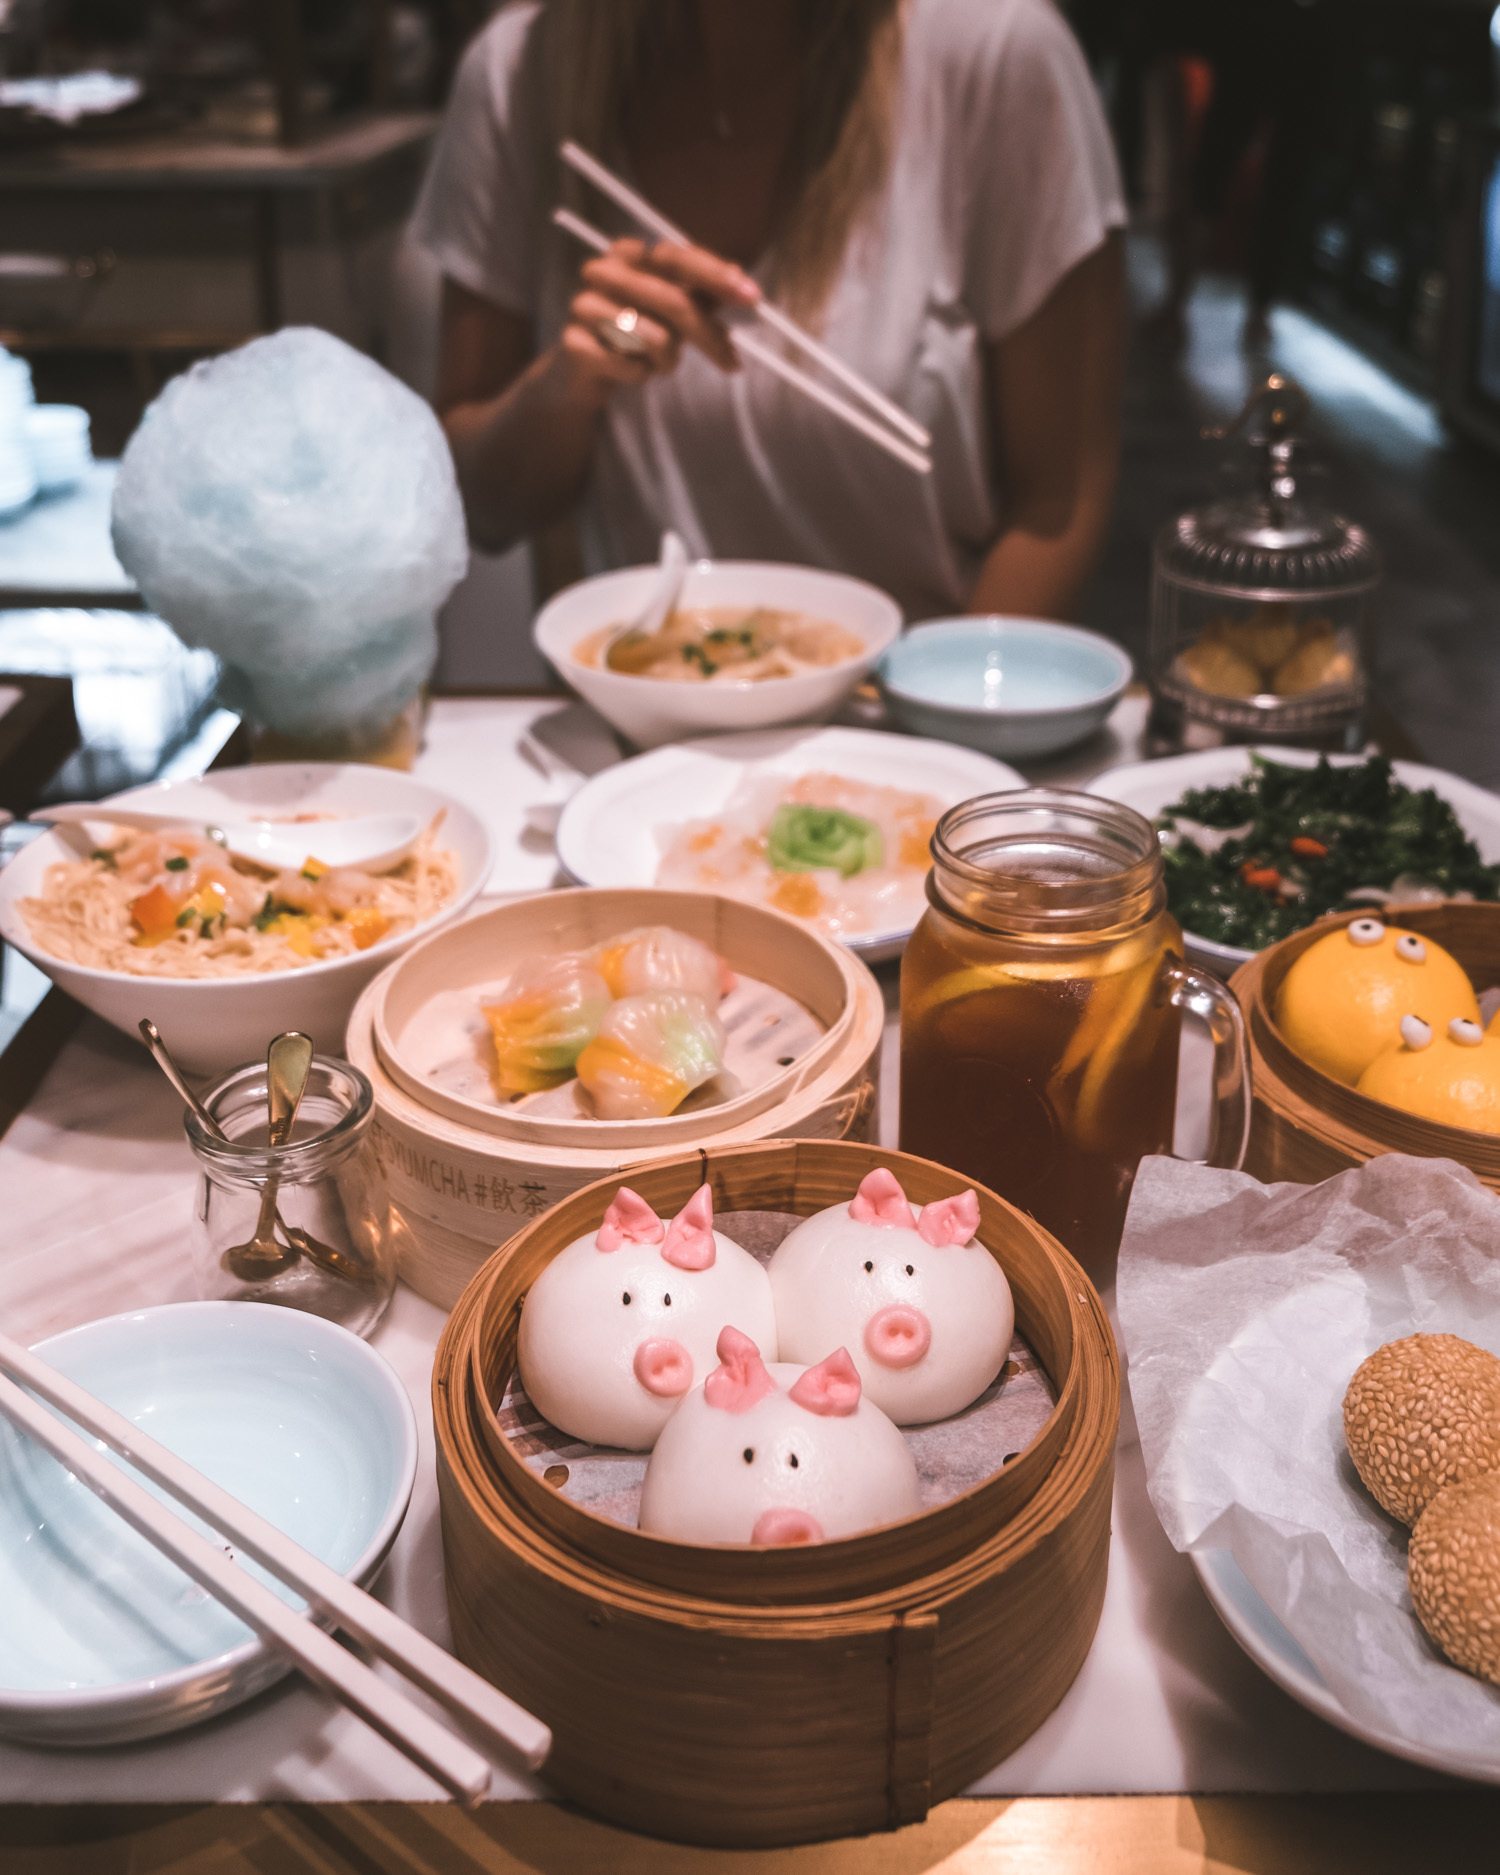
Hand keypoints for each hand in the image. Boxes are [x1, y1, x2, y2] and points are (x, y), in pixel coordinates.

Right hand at [559, 236, 760, 399]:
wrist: (585, 369)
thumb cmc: (635, 332)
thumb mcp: (672, 310)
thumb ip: (703, 294)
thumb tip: (742, 283)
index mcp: (629, 253)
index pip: (677, 256)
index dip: (715, 276)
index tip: (752, 298)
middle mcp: (604, 271)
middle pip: (672, 300)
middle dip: (708, 337)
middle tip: (732, 364)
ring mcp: (583, 305)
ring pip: (653, 337)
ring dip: (668, 360)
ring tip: (660, 363)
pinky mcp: (573, 343)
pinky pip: (630, 366)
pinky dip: (642, 376)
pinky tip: (634, 372)